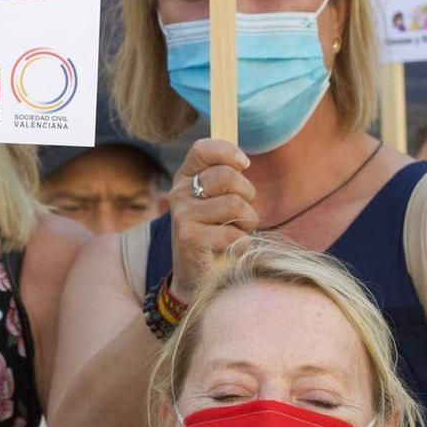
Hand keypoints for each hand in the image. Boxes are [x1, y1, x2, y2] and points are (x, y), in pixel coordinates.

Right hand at [169, 139, 257, 300]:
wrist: (195, 277)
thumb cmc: (215, 235)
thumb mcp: (216, 202)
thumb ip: (225, 179)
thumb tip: (242, 160)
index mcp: (185, 179)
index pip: (203, 149)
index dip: (228, 152)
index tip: (244, 164)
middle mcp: (179, 193)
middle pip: (228, 176)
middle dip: (247, 196)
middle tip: (241, 215)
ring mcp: (183, 216)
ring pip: (236, 205)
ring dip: (247, 223)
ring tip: (236, 233)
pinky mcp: (190, 239)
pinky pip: (235, 233)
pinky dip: (241, 244)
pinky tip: (228, 250)